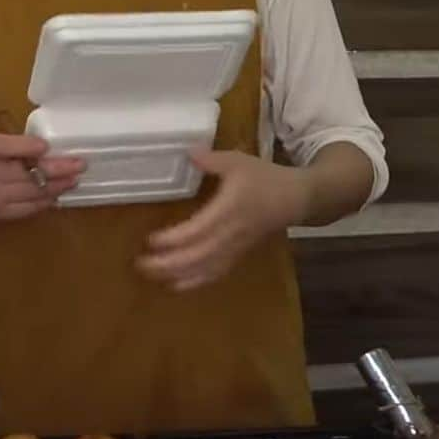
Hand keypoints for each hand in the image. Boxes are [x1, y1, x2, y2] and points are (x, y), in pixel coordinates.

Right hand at [0, 133, 85, 226]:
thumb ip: (12, 145)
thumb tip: (48, 147)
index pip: (2, 147)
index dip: (26, 146)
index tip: (46, 146)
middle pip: (26, 172)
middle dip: (57, 169)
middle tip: (80, 164)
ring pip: (33, 192)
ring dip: (58, 186)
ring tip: (76, 179)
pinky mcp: (2, 214)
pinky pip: (30, 207)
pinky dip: (47, 200)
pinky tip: (60, 193)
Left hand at [137, 150, 310, 291]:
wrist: (297, 199)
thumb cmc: (265, 178)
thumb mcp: (238, 161)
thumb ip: (212, 160)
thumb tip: (188, 153)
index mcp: (230, 209)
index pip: (199, 229)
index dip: (175, 239)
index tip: (150, 240)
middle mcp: (231, 233)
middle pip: (199, 255)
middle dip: (169, 263)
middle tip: (141, 264)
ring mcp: (236, 247)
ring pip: (206, 267)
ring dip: (178, 274)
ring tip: (150, 275)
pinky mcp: (239, 254)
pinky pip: (216, 272)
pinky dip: (196, 280)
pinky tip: (176, 285)